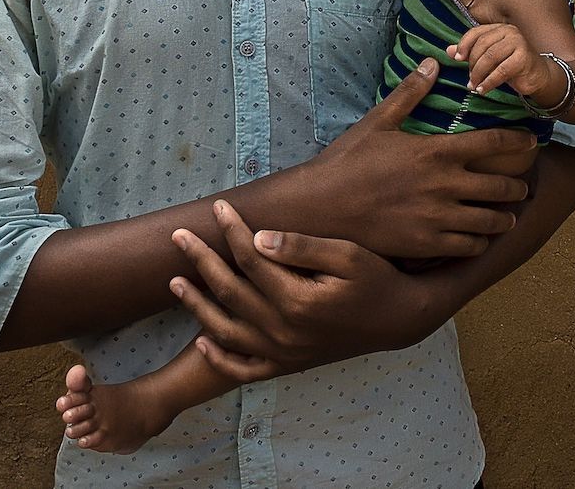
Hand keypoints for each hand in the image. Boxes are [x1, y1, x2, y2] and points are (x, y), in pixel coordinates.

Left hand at [170, 201, 453, 376]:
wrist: (400, 320)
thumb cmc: (377, 279)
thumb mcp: (347, 254)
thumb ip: (302, 247)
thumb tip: (258, 236)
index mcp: (297, 300)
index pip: (251, 258)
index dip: (232, 230)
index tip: (218, 207)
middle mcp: (284, 331)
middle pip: (230, 291)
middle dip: (201, 260)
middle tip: (179, 236)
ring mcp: (283, 352)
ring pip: (227, 332)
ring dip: (197, 306)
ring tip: (174, 282)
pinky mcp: (288, 365)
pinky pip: (245, 368)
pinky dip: (220, 357)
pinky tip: (202, 340)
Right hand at [303, 59, 538, 259]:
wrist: (320, 207)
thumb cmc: (347, 161)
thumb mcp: (378, 122)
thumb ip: (410, 93)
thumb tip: (432, 62)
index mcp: (436, 152)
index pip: (494, 144)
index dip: (519, 142)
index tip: (531, 142)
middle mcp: (445, 186)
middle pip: (501, 186)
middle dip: (517, 186)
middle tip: (523, 186)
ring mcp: (438, 218)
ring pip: (491, 221)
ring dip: (505, 218)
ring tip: (509, 216)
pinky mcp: (427, 245)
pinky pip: (469, 246)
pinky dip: (480, 242)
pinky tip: (479, 238)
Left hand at [450, 24, 561, 105]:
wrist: (538, 75)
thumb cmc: (511, 65)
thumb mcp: (489, 58)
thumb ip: (470, 53)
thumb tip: (448, 51)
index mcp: (499, 28)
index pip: (476, 33)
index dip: (464, 45)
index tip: (457, 59)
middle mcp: (509, 31)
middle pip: (481, 46)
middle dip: (472, 64)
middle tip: (469, 79)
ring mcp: (518, 42)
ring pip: (490, 57)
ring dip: (478, 74)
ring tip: (474, 86)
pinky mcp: (524, 57)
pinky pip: (501, 70)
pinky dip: (489, 82)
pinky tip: (483, 90)